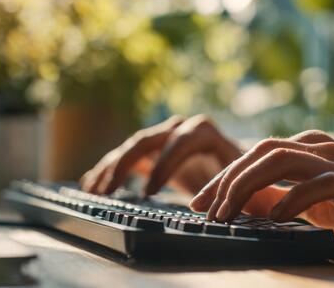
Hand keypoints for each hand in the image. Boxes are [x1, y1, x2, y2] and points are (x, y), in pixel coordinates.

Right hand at [80, 115, 240, 195]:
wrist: (235, 166)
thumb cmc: (243, 176)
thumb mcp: (244, 179)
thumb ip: (236, 188)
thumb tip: (225, 205)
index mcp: (203, 132)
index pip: (179, 142)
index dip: (163, 165)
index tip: (148, 193)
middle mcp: (179, 128)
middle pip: (147, 140)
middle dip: (125, 165)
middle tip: (109, 191)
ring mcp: (162, 137)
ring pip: (131, 148)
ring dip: (110, 168)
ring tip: (94, 191)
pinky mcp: (152, 151)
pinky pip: (126, 157)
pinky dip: (108, 169)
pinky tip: (90, 183)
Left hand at [190, 130, 333, 256]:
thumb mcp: (315, 201)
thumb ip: (283, 195)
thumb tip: (243, 205)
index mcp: (309, 148)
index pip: (255, 153)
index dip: (223, 176)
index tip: (199, 201)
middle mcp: (321, 147)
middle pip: (260, 151)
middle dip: (226, 179)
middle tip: (203, 208)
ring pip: (281, 159)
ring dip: (247, 186)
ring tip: (227, 214)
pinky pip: (318, 184)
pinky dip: (291, 199)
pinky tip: (273, 218)